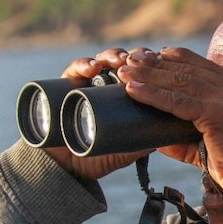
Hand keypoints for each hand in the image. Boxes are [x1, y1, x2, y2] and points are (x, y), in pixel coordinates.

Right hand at [43, 48, 151, 179]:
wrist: (63, 167)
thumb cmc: (95, 158)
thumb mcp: (120, 154)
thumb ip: (137, 148)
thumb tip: (158, 142)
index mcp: (124, 98)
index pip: (140, 74)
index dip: (150, 66)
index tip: (160, 63)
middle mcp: (106, 86)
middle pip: (123, 63)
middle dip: (134, 57)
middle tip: (143, 59)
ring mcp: (85, 83)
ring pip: (101, 61)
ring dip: (112, 56)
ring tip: (119, 62)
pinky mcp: (64, 85)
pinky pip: (73, 70)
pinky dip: (83, 65)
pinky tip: (93, 67)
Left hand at [117, 47, 222, 205]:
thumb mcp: (213, 147)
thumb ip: (186, 139)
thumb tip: (155, 138)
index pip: (203, 66)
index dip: (176, 59)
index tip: (153, 56)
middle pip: (188, 69)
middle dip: (156, 64)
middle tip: (131, 59)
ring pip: (180, 82)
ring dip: (148, 75)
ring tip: (124, 72)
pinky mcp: (218, 114)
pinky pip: (178, 101)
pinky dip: (152, 94)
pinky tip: (133, 90)